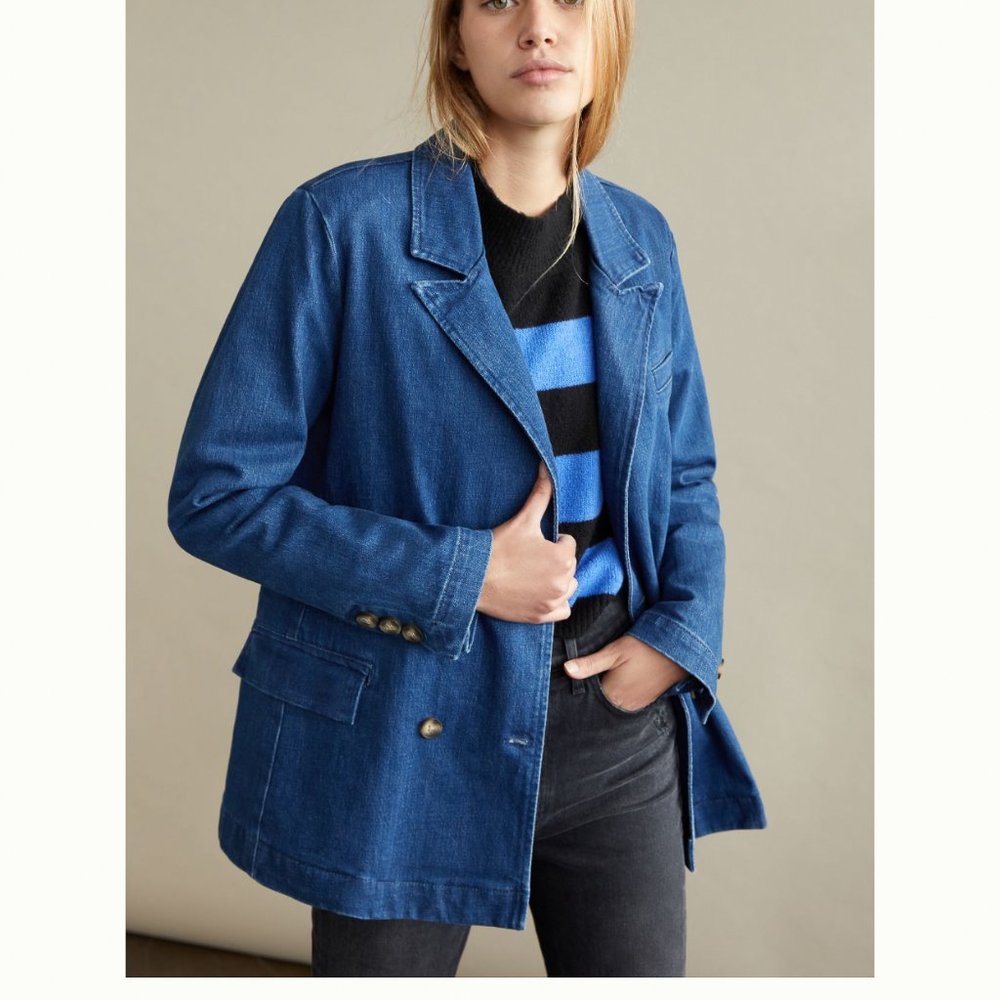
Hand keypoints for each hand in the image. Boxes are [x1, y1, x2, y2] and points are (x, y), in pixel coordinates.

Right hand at [476, 461, 578, 623]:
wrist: (474, 577)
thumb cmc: (499, 547)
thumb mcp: (523, 519)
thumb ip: (541, 493)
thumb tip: (547, 467)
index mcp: (562, 557)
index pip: (567, 544)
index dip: (551, 542)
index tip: (532, 545)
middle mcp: (563, 581)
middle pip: (569, 566)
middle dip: (554, 561)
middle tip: (529, 559)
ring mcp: (553, 601)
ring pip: (569, 587)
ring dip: (558, 581)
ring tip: (534, 574)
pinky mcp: (543, 616)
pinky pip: (563, 610)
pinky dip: (556, 603)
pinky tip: (541, 593)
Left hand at [565, 635, 690, 710]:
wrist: (678, 650)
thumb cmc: (645, 647)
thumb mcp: (615, 651)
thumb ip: (590, 663)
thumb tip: (566, 670)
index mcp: (614, 694)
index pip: (588, 699)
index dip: (580, 689)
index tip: (572, 680)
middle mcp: (625, 705)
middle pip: (601, 702)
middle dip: (593, 692)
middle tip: (589, 677)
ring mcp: (637, 704)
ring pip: (614, 702)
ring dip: (608, 692)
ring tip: (605, 677)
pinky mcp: (646, 700)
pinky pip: (627, 701)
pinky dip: (621, 693)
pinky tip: (620, 680)